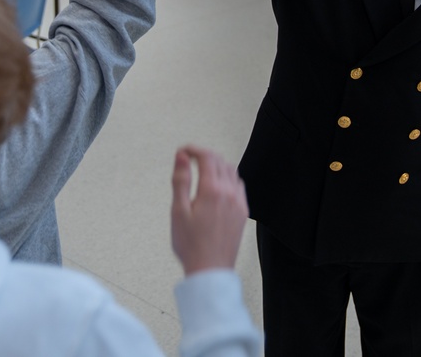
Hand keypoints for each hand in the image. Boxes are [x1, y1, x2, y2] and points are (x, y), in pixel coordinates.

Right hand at [171, 145, 248, 274]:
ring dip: (217, 165)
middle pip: (220, 161)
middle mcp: (229, 193)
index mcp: (212, 191)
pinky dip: (228, 179)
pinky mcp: (242, 213)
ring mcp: (238, 203)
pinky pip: (238, 186)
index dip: (193, 149)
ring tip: (202, 171)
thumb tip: (182, 157)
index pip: (206, 157)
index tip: (183, 152)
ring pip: (231, 172)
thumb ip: (181, 180)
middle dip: (204, 156)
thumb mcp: (178, 210)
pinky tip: (218, 187)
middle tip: (189, 160)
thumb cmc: (191, 245)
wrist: (210, 270)